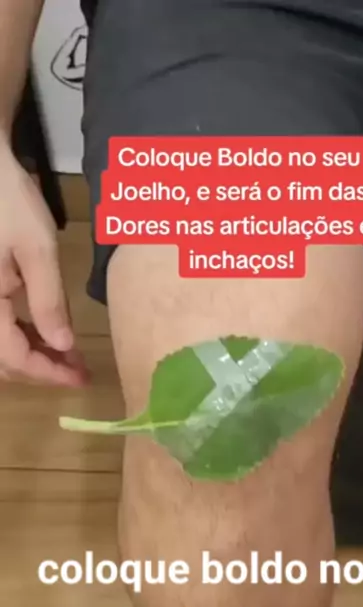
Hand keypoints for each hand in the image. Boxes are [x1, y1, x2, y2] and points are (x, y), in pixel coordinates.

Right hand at [0, 141, 87, 385]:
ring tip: (69, 354)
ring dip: (33, 354)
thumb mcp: (37, 248)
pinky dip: (22, 335)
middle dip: (42, 369)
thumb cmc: (8, 200)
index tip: (82, 378)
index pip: (14, 358)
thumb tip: (63, 346)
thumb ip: (48, 301)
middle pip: (3, 360)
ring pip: (0, 346)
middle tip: (79, 369)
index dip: (49, 373)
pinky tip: (47, 331)